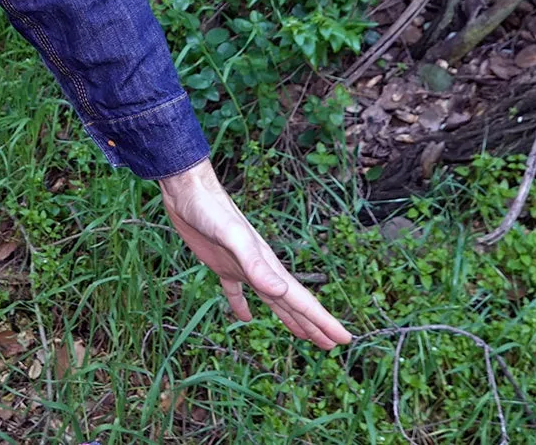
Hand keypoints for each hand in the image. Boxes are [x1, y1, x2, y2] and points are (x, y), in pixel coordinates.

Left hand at [156, 158, 351, 348]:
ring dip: (288, 318)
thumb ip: (255, 264)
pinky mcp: (221, 265)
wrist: (190, 190)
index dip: (323, 321)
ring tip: (303, 336)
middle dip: (314, 325)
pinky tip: (244, 317)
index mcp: (269, 265)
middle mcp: (261, 268)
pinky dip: (241, 306)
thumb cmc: (211, 210)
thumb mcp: (232, 237)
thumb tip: (281, 290)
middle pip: (293, 303)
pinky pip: (235, 291)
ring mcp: (242, 267)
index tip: (345, 338)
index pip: (302, 299)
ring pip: (271, 299)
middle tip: (333, 346)